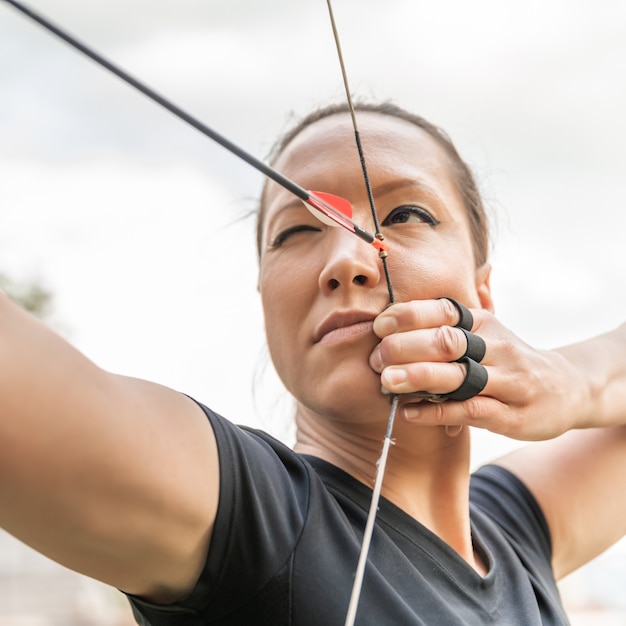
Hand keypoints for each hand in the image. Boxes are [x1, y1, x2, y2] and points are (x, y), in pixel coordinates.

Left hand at [369, 298, 588, 440]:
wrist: (565, 388)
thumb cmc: (506, 360)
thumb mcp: (484, 333)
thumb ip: (445, 326)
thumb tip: (390, 318)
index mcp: (483, 323)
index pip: (443, 311)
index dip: (407, 316)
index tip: (379, 326)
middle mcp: (496, 347)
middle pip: (446, 341)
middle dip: (405, 347)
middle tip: (376, 359)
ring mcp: (507, 381)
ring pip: (458, 376)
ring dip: (418, 377)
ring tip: (387, 382)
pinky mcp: (511, 415)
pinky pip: (469, 411)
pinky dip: (436, 412)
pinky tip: (410, 412)